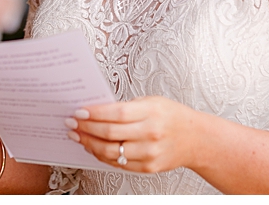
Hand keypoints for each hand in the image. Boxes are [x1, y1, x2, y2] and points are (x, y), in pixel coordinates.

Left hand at [70, 95, 202, 174]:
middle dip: (86, 129)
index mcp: (152, 112)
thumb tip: (100, 111)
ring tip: (80, 137)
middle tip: (73, 124)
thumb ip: (129, 107)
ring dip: (90, 144)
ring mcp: (148, 153)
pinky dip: (103, 156)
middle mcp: (150, 133)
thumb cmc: (174, 116)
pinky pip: (118, 164)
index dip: (94, 113)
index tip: (79, 112)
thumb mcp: (154, 101)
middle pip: (110, 133)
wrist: (195, 138)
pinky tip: (95, 148)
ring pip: (110, 152)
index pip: (116, 113)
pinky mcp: (146, 167)